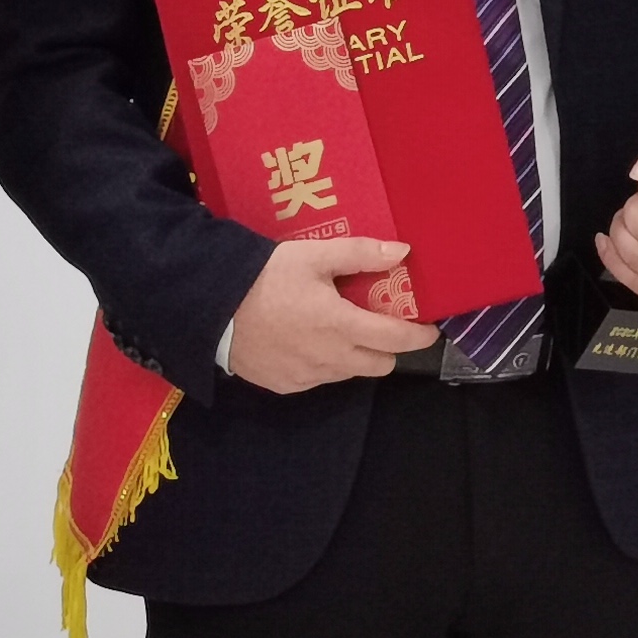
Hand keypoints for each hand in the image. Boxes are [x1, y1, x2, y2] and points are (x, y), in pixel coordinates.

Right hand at [226, 236, 436, 391]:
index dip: (419, 337)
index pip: (398, 340)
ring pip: (349, 373)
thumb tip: (403, 252)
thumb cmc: (265, 277)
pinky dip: (324, 365)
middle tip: (378, 325)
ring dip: (354, 356)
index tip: (428, 330)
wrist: (209, 307)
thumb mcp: (313, 256)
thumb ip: (361, 254)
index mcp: (342, 326)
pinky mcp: (285, 386)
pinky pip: (318, 379)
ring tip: (339, 330)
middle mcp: (330, 359)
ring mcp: (306, 376)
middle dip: (387, 347)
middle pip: (380, 364)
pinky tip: (308, 342)